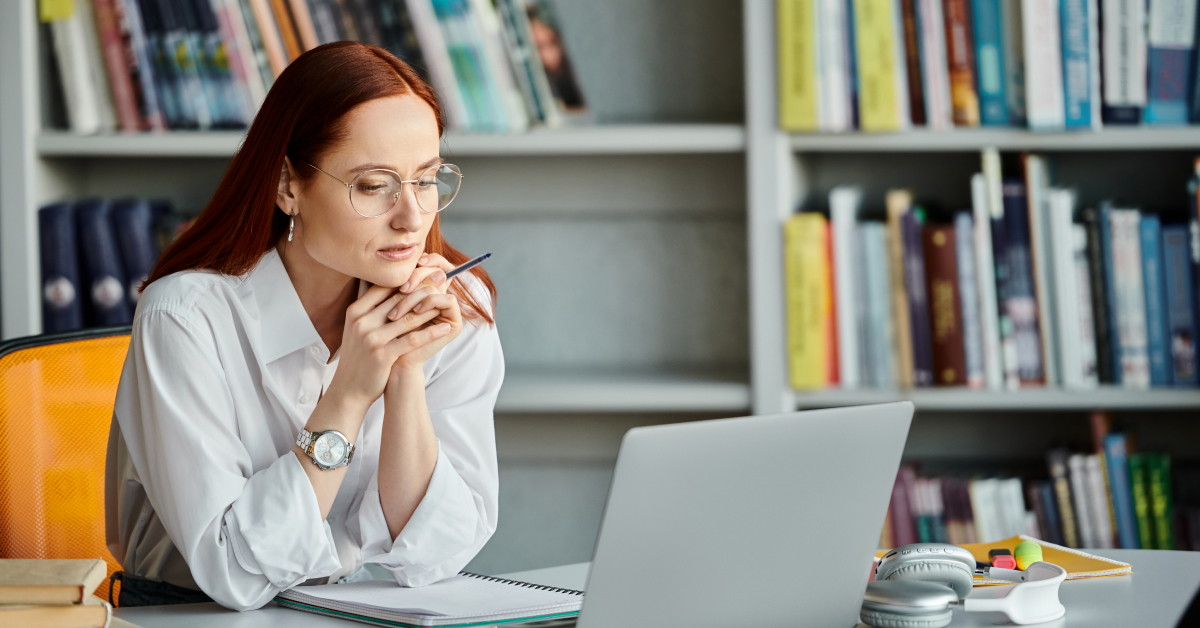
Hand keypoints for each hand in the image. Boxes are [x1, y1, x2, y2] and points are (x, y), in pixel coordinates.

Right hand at [328, 283, 450, 407]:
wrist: (349, 388)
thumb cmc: (359, 356)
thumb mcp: (358, 328)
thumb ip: (371, 309)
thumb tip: (389, 286)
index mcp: (355, 311)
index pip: (383, 287)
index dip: (406, 279)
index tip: (424, 272)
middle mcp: (361, 321)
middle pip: (398, 298)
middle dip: (422, 289)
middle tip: (440, 280)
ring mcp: (371, 338)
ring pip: (408, 318)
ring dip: (430, 309)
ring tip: (446, 303)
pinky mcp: (382, 355)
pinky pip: (413, 339)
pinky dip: (431, 333)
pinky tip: (445, 328)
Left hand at [388, 253, 462, 375]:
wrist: (392, 363)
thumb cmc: (385, 335)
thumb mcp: (385, 305)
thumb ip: (390, 284)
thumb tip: (386, 259)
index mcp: (426, 290)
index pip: (434, 264)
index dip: (426, 259)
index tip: (412, 261)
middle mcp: (441, 297)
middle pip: (437, 270)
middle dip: (417, 276)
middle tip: (402, 287)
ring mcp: (449, 310)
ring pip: (439, 286)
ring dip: (418, 294)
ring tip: (402, 307)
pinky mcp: (455, 323)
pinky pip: (448, 300)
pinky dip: (431, 303)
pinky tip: (416, 311)